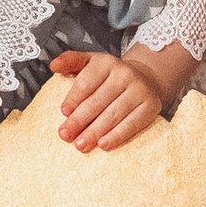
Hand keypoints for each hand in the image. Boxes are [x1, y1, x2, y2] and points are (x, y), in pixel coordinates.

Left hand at [52, 42, 186, 149]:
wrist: (145, 78)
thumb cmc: (109, 75)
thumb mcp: (90, 63)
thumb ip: (70, 61)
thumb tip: (54, 65)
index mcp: (106, 62)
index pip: (87, 82)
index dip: (74, 98)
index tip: (63, 112)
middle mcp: (125, 74)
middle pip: (98, 101)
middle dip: (79, 120)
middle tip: (65, 135)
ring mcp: (140, 90)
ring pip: (113, 114)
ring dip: (95, 132)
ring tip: (80, 145)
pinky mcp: (151, 106)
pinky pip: (132, 124)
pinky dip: (117, 136)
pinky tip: (103, 145)